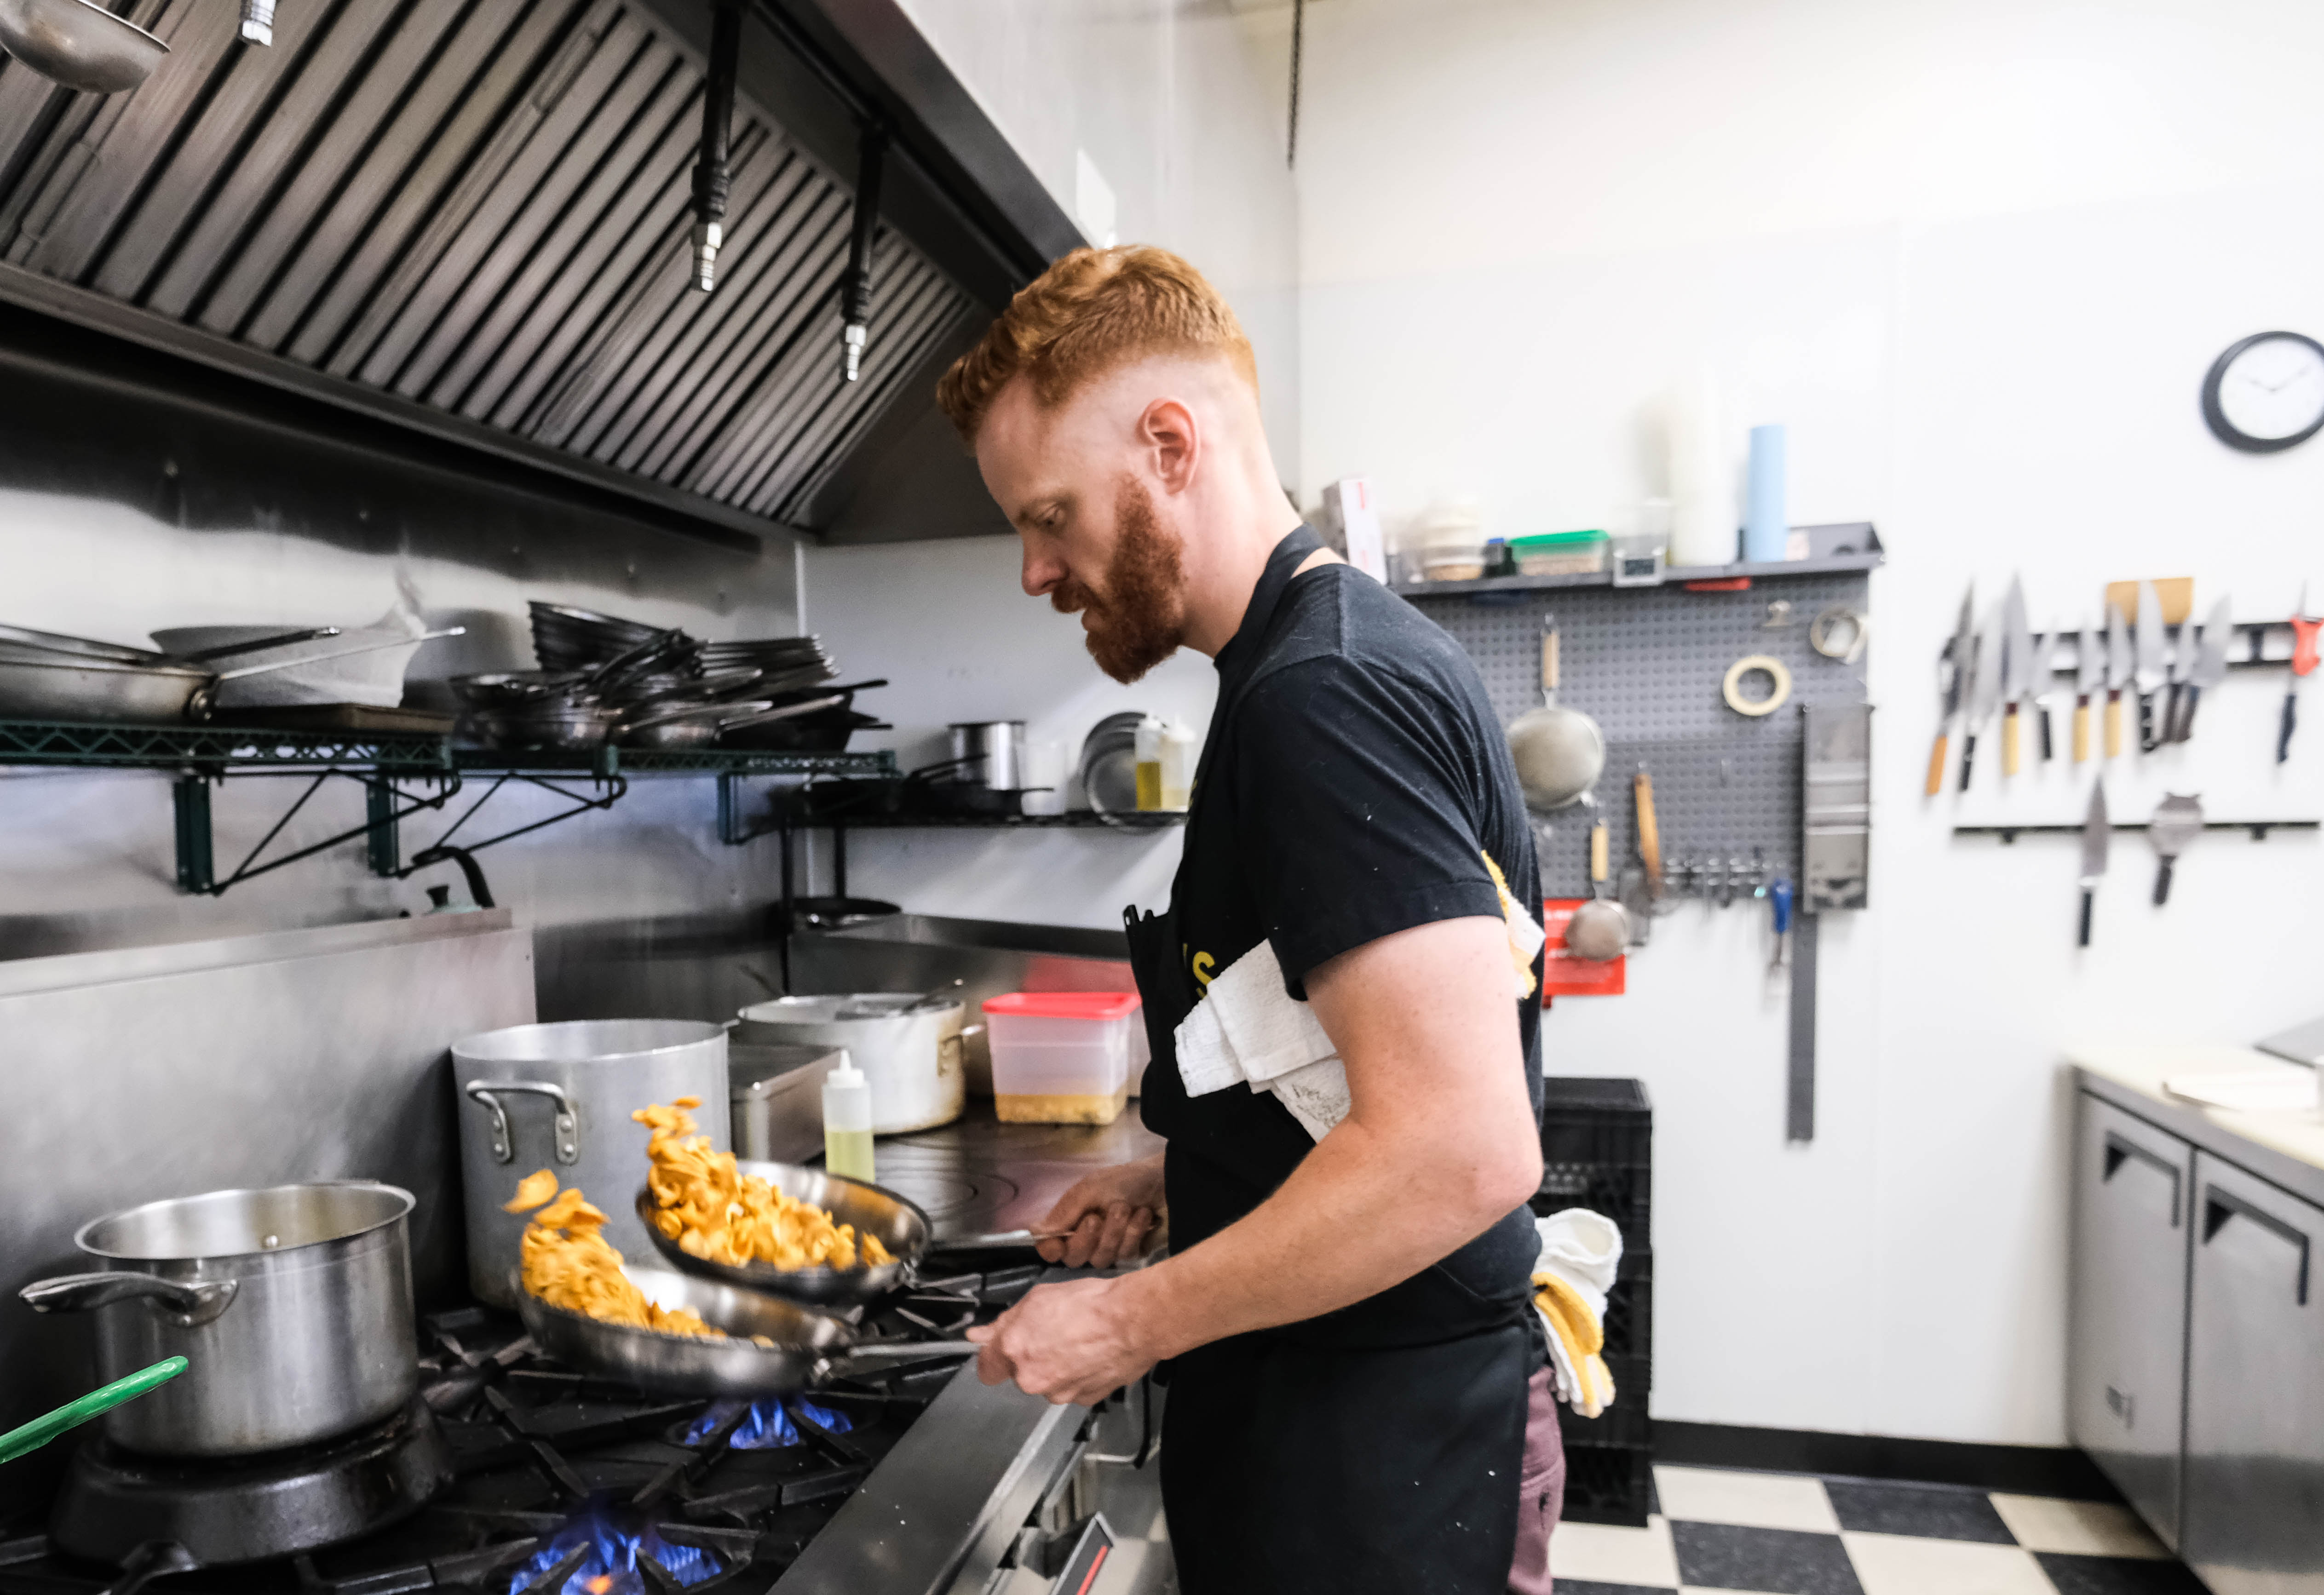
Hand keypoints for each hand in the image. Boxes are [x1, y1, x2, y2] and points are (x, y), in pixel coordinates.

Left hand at [966, 1275, 1158, 1404]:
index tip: (1003, 1349)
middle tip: (1054, 1333)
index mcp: (1014, 1350)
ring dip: (1057, 1367)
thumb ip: (1005, 1322)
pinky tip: (1092, 1354)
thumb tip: (978, 1334)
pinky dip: (1079, 1375)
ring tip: (1079, 1341)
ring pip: (1048, 1382)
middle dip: (1032, 1357)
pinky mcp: (1083, 1399)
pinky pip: (1073, 1388)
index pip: (986, 1368)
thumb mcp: (1038, 1298)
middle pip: (1021, 1374)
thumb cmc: (1089, 1303)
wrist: (1133, 1321)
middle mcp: (1032, 1378)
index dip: (994, 1357)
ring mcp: (1059, 1392)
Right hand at [1035, 1155, 1163, 1267]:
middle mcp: (1087, 1237)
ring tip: (1127, 1208)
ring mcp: (1110, 1247)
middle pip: (1073, 1259)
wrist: (1169, 1182)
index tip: (1058, 1244)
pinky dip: (1133, 1233)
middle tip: (1098, 1217)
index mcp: (1072, 1219)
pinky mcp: (1132, 1253)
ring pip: (1100, 1259)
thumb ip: (1065, 1212)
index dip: (1050, 1249)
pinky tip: (1144, 1216)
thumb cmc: (1126, 1180)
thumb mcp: (1091, 1188)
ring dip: (1114, 1232)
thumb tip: (1034, 1232)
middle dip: (1086, 1238)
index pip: (1050, 1246)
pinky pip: (1124, 1256)